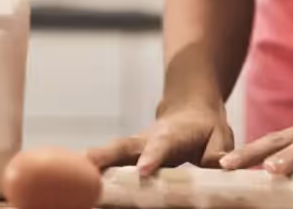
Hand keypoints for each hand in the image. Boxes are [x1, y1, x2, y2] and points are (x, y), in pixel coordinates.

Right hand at [87, 102, 234, 174]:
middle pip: (124, 147)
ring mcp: (134, 146)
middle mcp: (147, 139)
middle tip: (86, 168)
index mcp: (171, 135)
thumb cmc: (206, 126)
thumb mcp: (220, 135)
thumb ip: (218, 152)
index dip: (151, 158)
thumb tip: (220, 167)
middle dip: (105, 157)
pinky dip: (93, 171)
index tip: (143, 171)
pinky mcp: (126, 155)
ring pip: (111, 154)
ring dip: (92, 164)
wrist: (190, 108)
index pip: (160, 147)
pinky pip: (109, 163)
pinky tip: (79, 185)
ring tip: (73, 178)